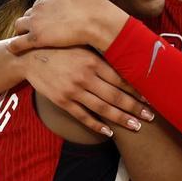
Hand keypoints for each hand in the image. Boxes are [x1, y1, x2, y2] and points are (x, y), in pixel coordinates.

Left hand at [8, 0, 128, 53]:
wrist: (96, 21)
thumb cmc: (94, 10)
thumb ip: (69, 0)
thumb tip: (72, 2)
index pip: (37, 6)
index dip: (40, 16)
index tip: (43, 23)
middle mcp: (39, 7)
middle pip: (27, 15)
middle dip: (29, 24)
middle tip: (33, 33)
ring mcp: (36, 22)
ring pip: (19, 26)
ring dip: (21, 33)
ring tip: (22, 42)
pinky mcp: (36, 38)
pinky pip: (17, 43)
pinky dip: (14, 46)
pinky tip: (13, 50)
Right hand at [21, 47, 152, 134]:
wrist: (31, 56)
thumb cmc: (61, 49)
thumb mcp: (83, 48)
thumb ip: (102, 58)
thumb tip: (127, 65)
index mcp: (93, 61)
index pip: (120, 79)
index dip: (137, 90)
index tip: (150, 98)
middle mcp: (85, 76)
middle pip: (115, 96)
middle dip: (135, 107)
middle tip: (150, 116)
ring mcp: (73, 90)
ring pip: (102, 108)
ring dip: (121, 119)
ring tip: (136, 126)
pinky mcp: (62, 100)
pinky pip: (83, 116)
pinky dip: (97, 125)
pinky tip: (109, 132)